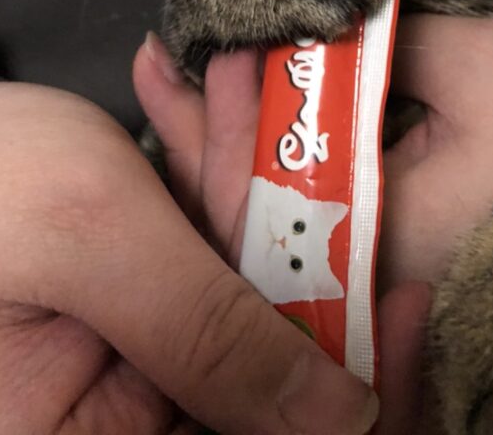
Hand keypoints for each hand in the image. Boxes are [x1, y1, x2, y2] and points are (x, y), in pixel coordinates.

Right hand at [0, 77, 376, 434]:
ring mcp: (122, 364)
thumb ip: (210, 332)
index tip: (405, 300)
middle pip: (258, 356)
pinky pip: (195, 255)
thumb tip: (341, 422)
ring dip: (241, 183)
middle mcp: (109, 419)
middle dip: (287, 234)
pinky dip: (201, 180)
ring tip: (236, 91)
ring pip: (235, 288)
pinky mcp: (126, 309)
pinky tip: (193, 108)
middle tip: (302, 133)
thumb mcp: (87, 243)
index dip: (352, 385)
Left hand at [137, 18, 492, 429]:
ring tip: (184, 83)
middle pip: (237, 212)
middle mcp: (350, 279)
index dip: (210, 112)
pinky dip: (269, 177)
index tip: (192, 43)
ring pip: (264, 226)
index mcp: (364, 236)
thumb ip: (394, 42)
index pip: (248, 183)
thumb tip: (327, 17)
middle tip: (166, 57)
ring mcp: (364, 287)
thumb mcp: (484, 69)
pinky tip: (253, 132)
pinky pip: (303, 233)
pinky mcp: (385, 276)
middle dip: (197, 127)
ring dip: (223, 150)